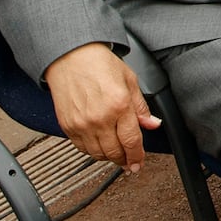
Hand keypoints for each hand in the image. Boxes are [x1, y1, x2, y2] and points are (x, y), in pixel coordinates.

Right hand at [45, 43, 161, 172]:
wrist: (71, 57)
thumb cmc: (100, 64)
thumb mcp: (130, 80)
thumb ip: (141, 107)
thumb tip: (152, 124)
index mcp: (119, 105)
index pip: (132, 141)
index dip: (137, 156)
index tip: (139, 163)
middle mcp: (100, 118)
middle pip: (115, 152)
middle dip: (125, 160)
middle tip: (131, 162)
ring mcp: (82, 124)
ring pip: (98, 154)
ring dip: (109, 158)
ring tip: (117, 155)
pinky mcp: (68, 127)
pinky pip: (82, 148)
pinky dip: (92, 151)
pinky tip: (100, 147)